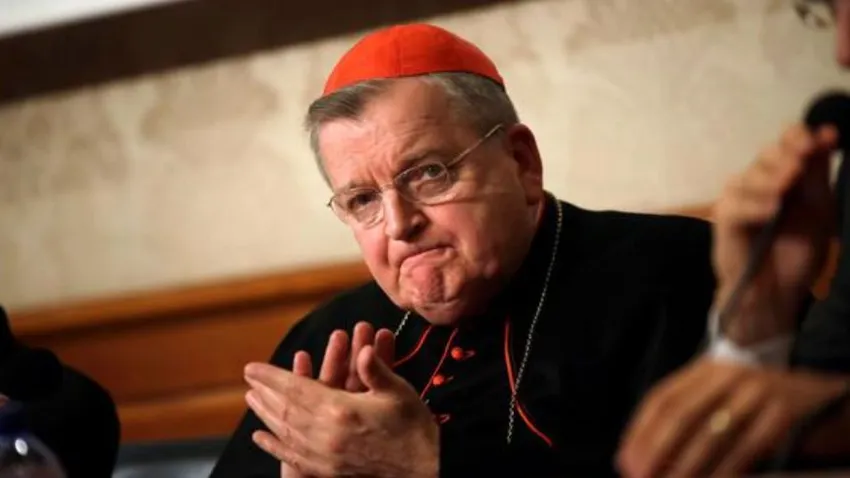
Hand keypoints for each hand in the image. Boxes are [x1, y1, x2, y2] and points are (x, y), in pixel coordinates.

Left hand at [245, 345, 438, 477]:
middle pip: (285, 410)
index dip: (272, 377)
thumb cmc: (413, 426)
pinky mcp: (327, 471)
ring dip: (265, 414)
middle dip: (265, 392)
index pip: (296, 389)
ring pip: (285, 432)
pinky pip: (293, 457)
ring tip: (251, 400)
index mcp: (341, 410)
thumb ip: (375, 370)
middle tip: (248, 379)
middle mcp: (326, 434)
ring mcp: (324, 455)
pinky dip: (274, 446)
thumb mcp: (398, 392)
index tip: (252, 367)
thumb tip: (363, 350)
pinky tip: (261, 437)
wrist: (424, 469)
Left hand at [617, 358, 847, 476]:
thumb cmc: (769, 407)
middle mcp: (729, 373)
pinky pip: (745, 449)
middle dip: (655, 451)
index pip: (662, 398)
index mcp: (709, 369)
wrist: (833, 397)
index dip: (639, 432)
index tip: (624, 462)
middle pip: (680, 414)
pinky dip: (724, 472)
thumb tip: (643, 455)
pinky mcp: (783, 413)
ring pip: (710, 434)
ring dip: (684, 467)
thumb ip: (692, 417)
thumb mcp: (727, 399)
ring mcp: (757, 391)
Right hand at [713, 124, 838, 344]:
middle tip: (800, 167)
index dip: (797, 136)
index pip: (784, 142)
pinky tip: (772, 210)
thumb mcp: (818, 209)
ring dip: (769, 179)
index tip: (819, 141)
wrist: (777, 293)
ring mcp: (737, 202)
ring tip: (787, 188)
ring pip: (747, 177)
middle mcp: (757, 184)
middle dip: (785, 156)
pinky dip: (754, 206)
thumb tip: (828, 132)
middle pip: (765, 155)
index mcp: (783, 177)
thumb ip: (817, 173)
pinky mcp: (724, 223)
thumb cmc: (797, 253)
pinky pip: (734, 207)